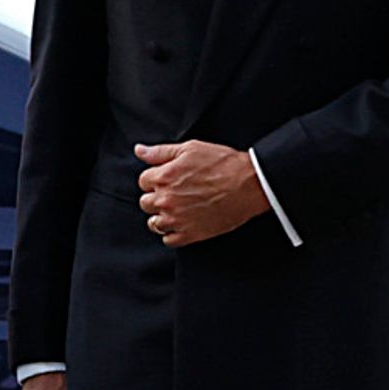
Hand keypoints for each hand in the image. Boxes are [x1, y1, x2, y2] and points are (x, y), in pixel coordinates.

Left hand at [133, 141, 267, 247]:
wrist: (249, 184)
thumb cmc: (222, 163)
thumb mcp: (189, 149)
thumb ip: (160, 152)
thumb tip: (139, 150)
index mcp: (164, 177)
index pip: (143, 181)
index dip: (156, 179)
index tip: (168, 179)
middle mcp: (167, 200)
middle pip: (145, 203)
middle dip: (157, 197)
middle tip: (175, 193)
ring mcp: (177, 219)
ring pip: (154, 223)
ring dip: (162, 216)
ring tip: (178, 208)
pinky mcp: (191, 234)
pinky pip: (168, 240)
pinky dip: (172, 233)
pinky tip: (183, 223)